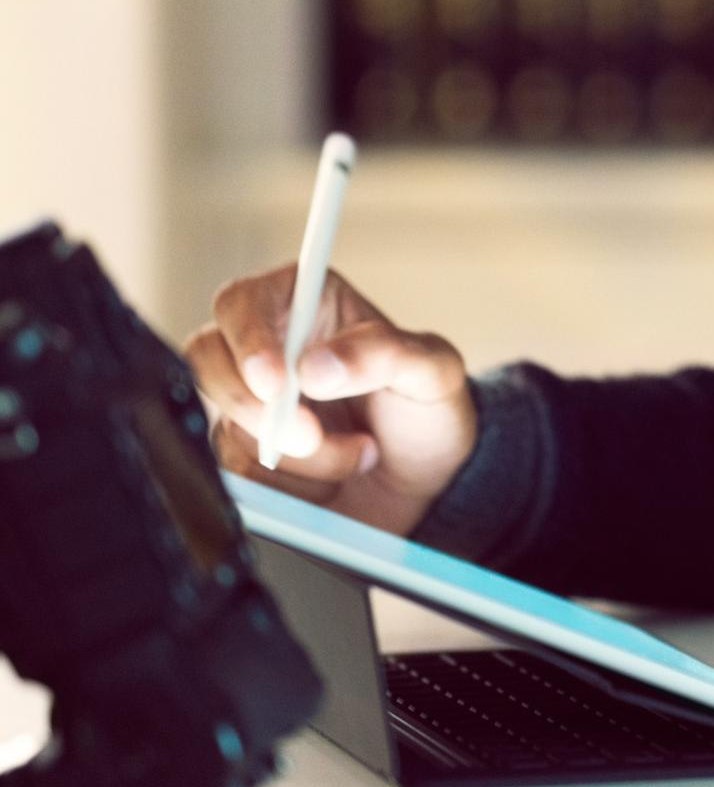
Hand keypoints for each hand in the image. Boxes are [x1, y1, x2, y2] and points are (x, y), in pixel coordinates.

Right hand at [184, 264, 477, 537]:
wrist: (429, 486)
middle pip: (208, 359)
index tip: (277, 383)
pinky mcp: (246, 456)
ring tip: (359, 452)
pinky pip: (238, 473)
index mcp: (310, 304)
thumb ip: (383, 354)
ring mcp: (252, 405)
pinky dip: (292, 485)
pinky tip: (334, 477)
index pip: (243, 301)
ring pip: (228, 425)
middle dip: (257, 407)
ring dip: (299, 456)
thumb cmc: (428, 413)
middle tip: (312, 434)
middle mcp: (271, 348)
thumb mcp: (432, 371)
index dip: (248, 339)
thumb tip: (317, 365)